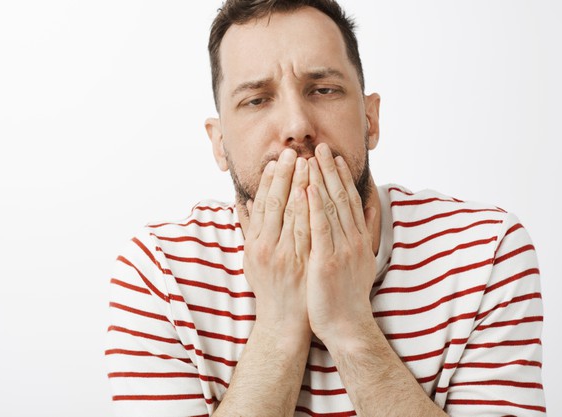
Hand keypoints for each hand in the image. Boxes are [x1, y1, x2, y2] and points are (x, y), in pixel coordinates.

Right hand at [244, 148, 310, 335]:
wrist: (284, 320)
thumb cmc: (268, 287)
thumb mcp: (250, 258)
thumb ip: (248, 228)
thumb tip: (242, 201)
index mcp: (255, 244)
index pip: (264, 205)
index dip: (270, 181)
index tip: (276, 161)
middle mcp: (270, 248)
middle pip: (279, 204)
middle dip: (286, 176)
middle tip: (293, 152)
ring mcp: (290, 255)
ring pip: (297, 214)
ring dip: (303, 186)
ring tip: (309, 163)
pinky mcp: (307, 262)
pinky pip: (312, 231)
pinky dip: (315, 209)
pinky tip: (319, 191)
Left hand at [305, 143, 377, 343]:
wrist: (347, 326)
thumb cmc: (348, 295)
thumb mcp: (361, 260)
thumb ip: (364, 233)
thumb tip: (371, 208)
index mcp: (357, 239)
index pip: (349, 201)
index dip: (341, 177)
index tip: (333, 157)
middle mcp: (352, 240)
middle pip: (341, 198)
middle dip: (330, 171)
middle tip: (321, 147)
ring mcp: (341, 250)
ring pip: (331, 208)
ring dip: (321, 181)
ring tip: (312, 158)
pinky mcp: (327, 261)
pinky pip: (321, 229)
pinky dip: (315, 207)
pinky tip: (308, 188)